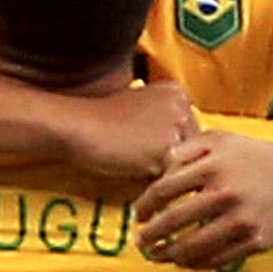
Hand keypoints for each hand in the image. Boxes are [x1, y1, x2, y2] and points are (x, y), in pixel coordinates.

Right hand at [62, 81, 196, 180]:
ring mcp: (175, 130)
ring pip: (183, 163)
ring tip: (139, 164)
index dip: (173, 143)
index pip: (191, 128)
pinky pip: (169, 176)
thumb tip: (185, 145)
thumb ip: (166, 119)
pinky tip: (135, 170)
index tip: (151, 145)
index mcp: (177, 92)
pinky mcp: (165, 154)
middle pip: (192, 146)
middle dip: (175, 157)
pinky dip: (154, 179)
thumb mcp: (141, 104)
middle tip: (145, 159)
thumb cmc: (103, 119)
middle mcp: (182, 107)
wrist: (79, 126)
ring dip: (166, 169)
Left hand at [133, 131, 272, 270]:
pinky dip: (197, 264)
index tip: (139, 216)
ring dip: (169, 255)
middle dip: (150, 236)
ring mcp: (241, 220)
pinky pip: (217, 259)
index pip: (164, 190)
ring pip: (193, 248)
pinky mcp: (255, 241)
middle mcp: (225, 193)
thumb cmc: (255, 158)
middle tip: (141, 242)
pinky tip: (187, 261)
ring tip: (159, 256)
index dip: (145, 206)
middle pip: (173, 222)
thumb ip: (186, 149)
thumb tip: (157, 168)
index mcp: (212, 166)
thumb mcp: (220, 140)